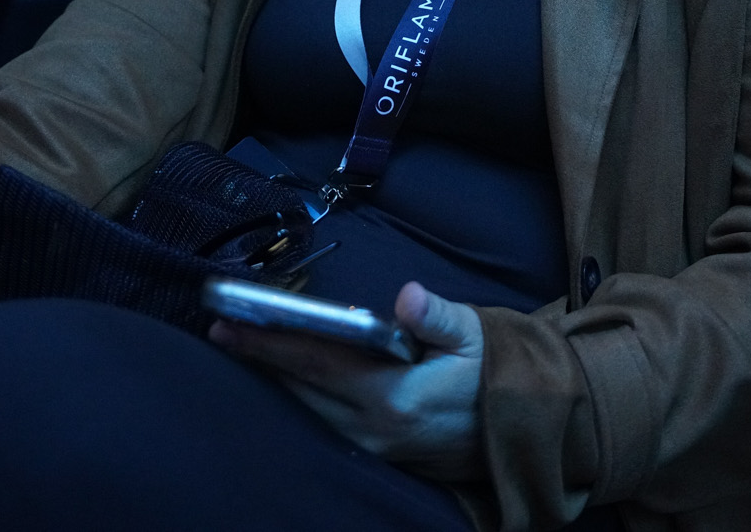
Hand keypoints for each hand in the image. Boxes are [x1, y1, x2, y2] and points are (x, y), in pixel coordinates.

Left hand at [210, 281, 484, 480]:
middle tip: (219, 331)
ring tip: (242, 351)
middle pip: (301, 391)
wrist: (531, 428)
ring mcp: (377, 448)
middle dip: (260, 361)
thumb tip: (408, 296)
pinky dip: (301, 399)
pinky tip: (285, 381)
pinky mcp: (381, 454)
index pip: (316, 362)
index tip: (228, 324)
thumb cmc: (500, 371)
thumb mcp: (476, 334)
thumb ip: (438, 317)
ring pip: (309, 411)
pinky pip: (326, 425)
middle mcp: (376, 430)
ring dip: (276, 382)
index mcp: (395, 396)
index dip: (269, 342)